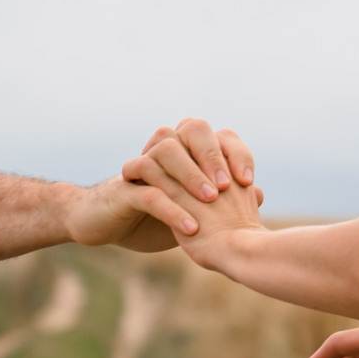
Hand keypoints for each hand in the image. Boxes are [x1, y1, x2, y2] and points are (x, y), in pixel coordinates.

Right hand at [68, 117, 259, 248]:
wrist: (101, 223)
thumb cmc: (148, 215)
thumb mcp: (189, 209)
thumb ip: (220, 201)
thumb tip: (257, 195)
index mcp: (181, 152)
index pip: (214, 135)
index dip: (234, 153)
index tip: (247, 182)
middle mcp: (161, 151)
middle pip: (190, 130)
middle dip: (212, 156)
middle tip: (228, 186)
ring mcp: (141, 166)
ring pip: (166, 152)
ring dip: (191, 175)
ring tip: (210, 201)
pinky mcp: (123, 190)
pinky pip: (148, 191)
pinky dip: (172, 208)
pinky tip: (191, 227)